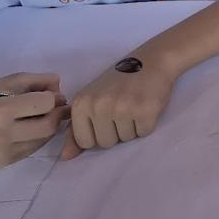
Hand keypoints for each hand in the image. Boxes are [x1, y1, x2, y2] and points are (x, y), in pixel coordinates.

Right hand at [0, 73, 67, 166]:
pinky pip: (34, 148)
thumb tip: (59, 87)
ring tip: (38, 115)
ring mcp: (3, 153)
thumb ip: (34, 80)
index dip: (51, 96)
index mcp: (0, 112)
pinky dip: (37, 136)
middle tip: (51, 106)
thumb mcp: (2, 82)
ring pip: (45, 139)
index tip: (48, 93)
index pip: (45, 104)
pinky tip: (27, 128)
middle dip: (56, 113)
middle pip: (50, 125)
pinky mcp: (4, 162)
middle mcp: (2, 136)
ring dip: (49, 125)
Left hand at [61, 57, 175, 159]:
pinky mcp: (145, 111)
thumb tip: (65, 157)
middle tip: (123, 108)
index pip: (84, 142)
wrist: (152, 61)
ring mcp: (123, 109)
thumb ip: (76, 128)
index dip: (97, 133)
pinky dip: (146, 123)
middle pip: (105, 143)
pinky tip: (145, 106)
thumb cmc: (119, 81)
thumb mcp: (92, 99)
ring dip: (131, 127)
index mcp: (82, 103)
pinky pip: (143, 133)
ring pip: (125, 139)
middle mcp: (99, 106)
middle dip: (115, 131)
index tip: (105, 116)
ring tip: (134, 105)